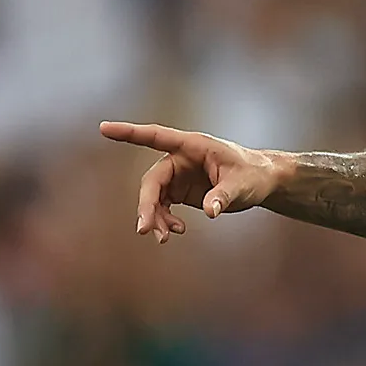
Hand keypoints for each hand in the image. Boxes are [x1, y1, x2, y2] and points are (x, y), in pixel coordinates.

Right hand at [100, 120, 286, 243]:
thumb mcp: (242, 185)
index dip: (129, 133)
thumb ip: (224, 196)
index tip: (104, 128)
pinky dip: (164, 220)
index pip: (156, 137)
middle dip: (147, 205)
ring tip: (164, 238)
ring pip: (155, 197)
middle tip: (145, 229)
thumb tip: (209, 212)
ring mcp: (178, 176)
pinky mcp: (181, 192)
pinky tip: (175, 231)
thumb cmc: (253, 175)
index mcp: (191, 146)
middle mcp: (180, 159)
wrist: (262, 183)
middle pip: (152, 181)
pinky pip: (163, 206)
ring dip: (155, 217)